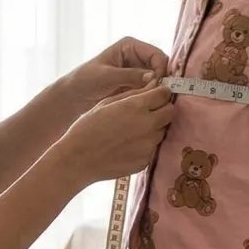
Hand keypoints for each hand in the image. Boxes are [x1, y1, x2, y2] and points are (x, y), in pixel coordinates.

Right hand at [55, 81, 175, 183]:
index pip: (164, 94)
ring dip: (154, 127)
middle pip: (170, 112)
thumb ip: (133, 93)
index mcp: (136, 106)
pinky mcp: (145, 161)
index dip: (160, 92)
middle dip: (162, 108)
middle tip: (149, 111)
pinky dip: (145, 144)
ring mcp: (148, 145)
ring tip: (133, 130)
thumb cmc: (87, 127)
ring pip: (162, 131)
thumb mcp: (107, 102)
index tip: (155, 94)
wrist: (78, 160)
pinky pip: (152, 148)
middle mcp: (147, 125)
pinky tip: (127, 145)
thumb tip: (153, 87)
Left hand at [65, 36, 169, 108]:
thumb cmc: (85, 80)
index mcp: (130, 45)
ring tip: (146, 100)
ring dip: (156, 90)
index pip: (156, 54)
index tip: (156, 84)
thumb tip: (153, 77)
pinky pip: (150, 90)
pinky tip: (143, 104)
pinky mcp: (136, 85)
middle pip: (160, 66)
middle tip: (154, 95)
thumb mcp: (106, 76)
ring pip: (158, 79)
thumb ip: (129, 75)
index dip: (160, 68)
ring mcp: (138, 71)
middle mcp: (137, 55)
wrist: (74, 96)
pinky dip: (150, 96)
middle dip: (160, 80)